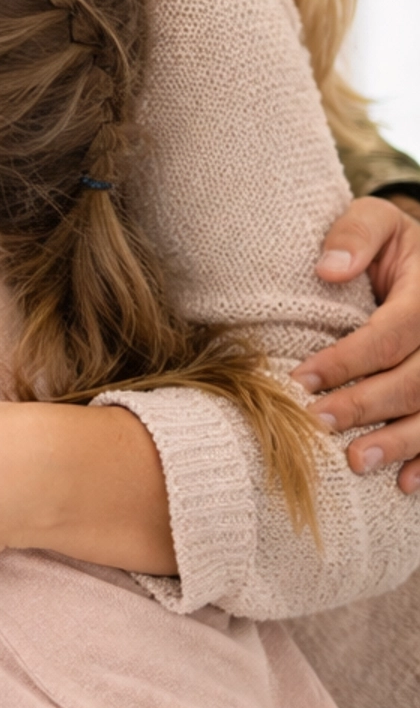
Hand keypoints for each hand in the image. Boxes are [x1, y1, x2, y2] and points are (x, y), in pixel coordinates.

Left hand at [294, 195, 419, 488]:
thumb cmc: (390, 247)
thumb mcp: (375, 223)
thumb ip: (354, 235)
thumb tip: (327, 269)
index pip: (394, 331)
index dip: (349, 359)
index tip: (302, 380)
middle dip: (369, 405)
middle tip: (320, 424)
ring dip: (402, 441)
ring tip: (358, 462)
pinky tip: (405, 484)